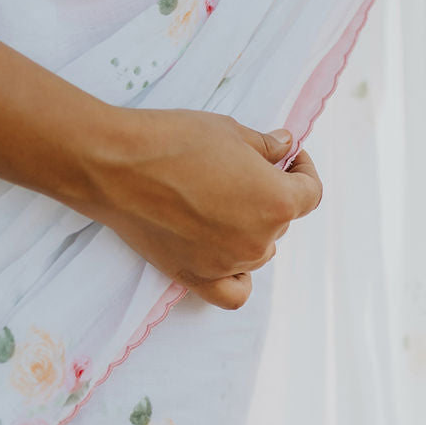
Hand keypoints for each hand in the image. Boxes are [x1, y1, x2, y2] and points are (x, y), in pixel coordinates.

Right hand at [85, 107, 322, 308]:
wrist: (115, 166)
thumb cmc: (173, 141)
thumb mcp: (229, 131)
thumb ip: (265, 147)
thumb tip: (285, 147)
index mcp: (276, 202)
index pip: (310, 193)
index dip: (303, 171)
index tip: (288, 159)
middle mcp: (258, 240)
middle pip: (281, 223)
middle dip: (268, 195)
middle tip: (241, 171)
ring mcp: (228, 264)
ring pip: (257, 252)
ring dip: (249, 229)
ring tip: (218, 201)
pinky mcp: (196, 278)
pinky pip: (233, 293)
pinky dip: (237, 277)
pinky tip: (228, 255)